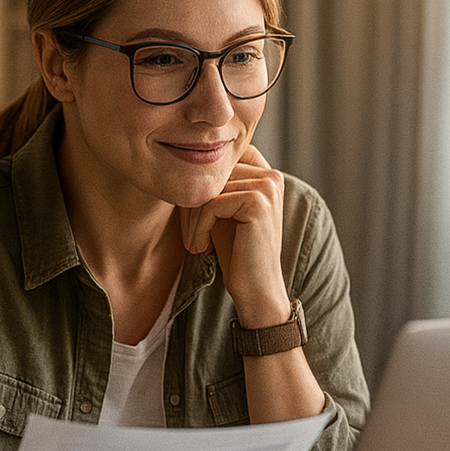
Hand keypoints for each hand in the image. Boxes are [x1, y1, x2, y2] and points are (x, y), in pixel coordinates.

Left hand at [178, 145, 288, 326]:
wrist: (256, 288)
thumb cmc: (235, 251)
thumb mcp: (222, 212)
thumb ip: (213, 186)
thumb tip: (179, 162)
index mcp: (266, 173)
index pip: (218, 162)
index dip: (197, 186)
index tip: (191, 216)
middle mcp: (271, 175)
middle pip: (210, 175)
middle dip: (191, 204)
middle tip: (190, 234)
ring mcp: (267, 187)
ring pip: (207, 189)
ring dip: (192, 219)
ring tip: (196, 242)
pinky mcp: (257, 202)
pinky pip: (210, 205)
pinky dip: (199, 228)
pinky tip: (202, 247)